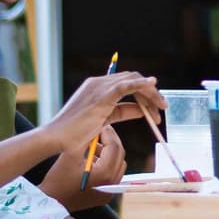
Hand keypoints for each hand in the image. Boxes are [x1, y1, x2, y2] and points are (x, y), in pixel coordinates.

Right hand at [39, 125, 127, 207]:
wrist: (50, 203)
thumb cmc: (57, 179)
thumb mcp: (70, 154)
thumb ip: (86, 139)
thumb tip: (97, 126)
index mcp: (104, 173)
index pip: (114, 147)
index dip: (108, 133)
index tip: (101, 125)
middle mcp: (112, 184)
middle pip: (119, 155)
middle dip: (111, 141)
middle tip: (100, 132)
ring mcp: (110, 192)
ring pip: (118, 164)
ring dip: (109, 153)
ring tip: (93, 145)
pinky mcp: (105, 196)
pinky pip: (113, 175)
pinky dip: (107, 165)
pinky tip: (92, 159)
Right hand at [44, 72, 163, 156]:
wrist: (57, 138)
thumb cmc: (75, 133)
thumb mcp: (104, 120)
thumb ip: (122, 112)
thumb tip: (141, 110)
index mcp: (96, 87)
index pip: (125, 84)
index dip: (142, 93)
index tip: (154, 107)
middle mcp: (98, 83)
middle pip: (132, 80)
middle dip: (150, 93)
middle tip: (162, 108)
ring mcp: (99, 88)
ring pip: (133, 82)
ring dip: (150, 94)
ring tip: (161, 107)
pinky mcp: (102, 96)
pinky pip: (127, 85)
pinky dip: (142, 84)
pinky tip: (153, 86)